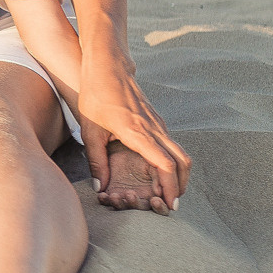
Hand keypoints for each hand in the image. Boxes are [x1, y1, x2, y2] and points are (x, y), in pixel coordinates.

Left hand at [79, 66, 188, 211]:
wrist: (108, 68)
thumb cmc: (96, 96)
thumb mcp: (90, 131)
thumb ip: (96, 161)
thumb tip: (100, 187)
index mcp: (138, 132)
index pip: (165, 164)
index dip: (170, 187)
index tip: (169, 205)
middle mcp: (155, 128)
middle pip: (182, 162)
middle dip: (181, 185)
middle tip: (172, 205)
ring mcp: (159, 124)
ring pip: (180, 153)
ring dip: (179, 175)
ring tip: (169, 193)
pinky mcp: (157, 121)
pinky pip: (172, 146)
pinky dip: (172, 163)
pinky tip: (161, 174)